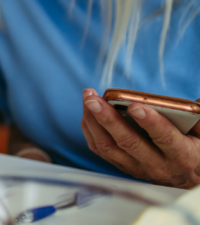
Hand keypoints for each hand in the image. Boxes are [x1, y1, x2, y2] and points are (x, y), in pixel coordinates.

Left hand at [81, 88, 199, 187]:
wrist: (188, 179)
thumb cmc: (196, 150)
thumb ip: (199, 119)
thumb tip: (197, 102)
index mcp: (182, 156)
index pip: (165, 139)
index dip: (150, 122)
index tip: (135, 106)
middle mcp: (158, 165)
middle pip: (129, 142)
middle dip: (108, 119)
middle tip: (94, 99)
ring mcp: (137, 168)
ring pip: (109, 147)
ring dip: (94, 121)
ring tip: (88, 98)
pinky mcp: (123, 167)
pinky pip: (101, 150)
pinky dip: (91, 130)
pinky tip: (87, 113)